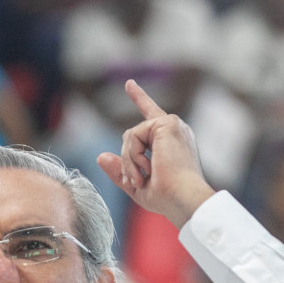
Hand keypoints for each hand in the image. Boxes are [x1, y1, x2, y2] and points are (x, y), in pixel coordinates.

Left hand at [95, 80, 215, 227]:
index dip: (139, 98)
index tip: (129, 83)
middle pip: (132, 136)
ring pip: (130, 137)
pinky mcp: (168, 123)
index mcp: (171, 142)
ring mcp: (172, 124)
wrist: (183, 199)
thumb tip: (100, 156)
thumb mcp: (137, 186)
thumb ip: (121, 171)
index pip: (151, 117)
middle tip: (137, 181)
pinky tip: (147, 167)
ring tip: (142, 177)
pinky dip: (133, 155)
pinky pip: (133, 136)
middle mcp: (174, 130)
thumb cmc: (167, 198)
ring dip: (130, 161)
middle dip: (128, 161)